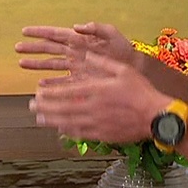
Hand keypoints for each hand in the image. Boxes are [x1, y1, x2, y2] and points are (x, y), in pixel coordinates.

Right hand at [16, 22, 138, 74]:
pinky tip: (41, 85)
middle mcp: (75, 52)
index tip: (25, 31)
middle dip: (33, 49)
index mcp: (79, 40)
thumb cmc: (123, 48)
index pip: (55, 34)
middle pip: (49, 49)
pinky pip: (62, 81)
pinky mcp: (80, 80)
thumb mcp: (111, 34)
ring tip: (22, 64)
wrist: (134, 68)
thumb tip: (78, 26)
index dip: (40, 32)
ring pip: (52, 65)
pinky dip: (52, 83)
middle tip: (17, 48)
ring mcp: (76, 66)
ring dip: (37, 65)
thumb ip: (96, 28)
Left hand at [30, 52, 164, 143]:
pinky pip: (80, 134)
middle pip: (62, 108)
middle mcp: (93, 107)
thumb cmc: (141, 92)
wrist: (156, 117)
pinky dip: (68, 132)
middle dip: (45, 108)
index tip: (38, 93)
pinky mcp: (102, 134)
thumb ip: (102, 62)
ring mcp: (97, 123)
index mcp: (97, 90)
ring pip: (67, 122)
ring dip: (51, 120)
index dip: (50, 93)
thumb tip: (86, 52)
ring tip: (39, 119)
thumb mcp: (123, 70)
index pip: (66, 92)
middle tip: (31, 106)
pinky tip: (60, 130)